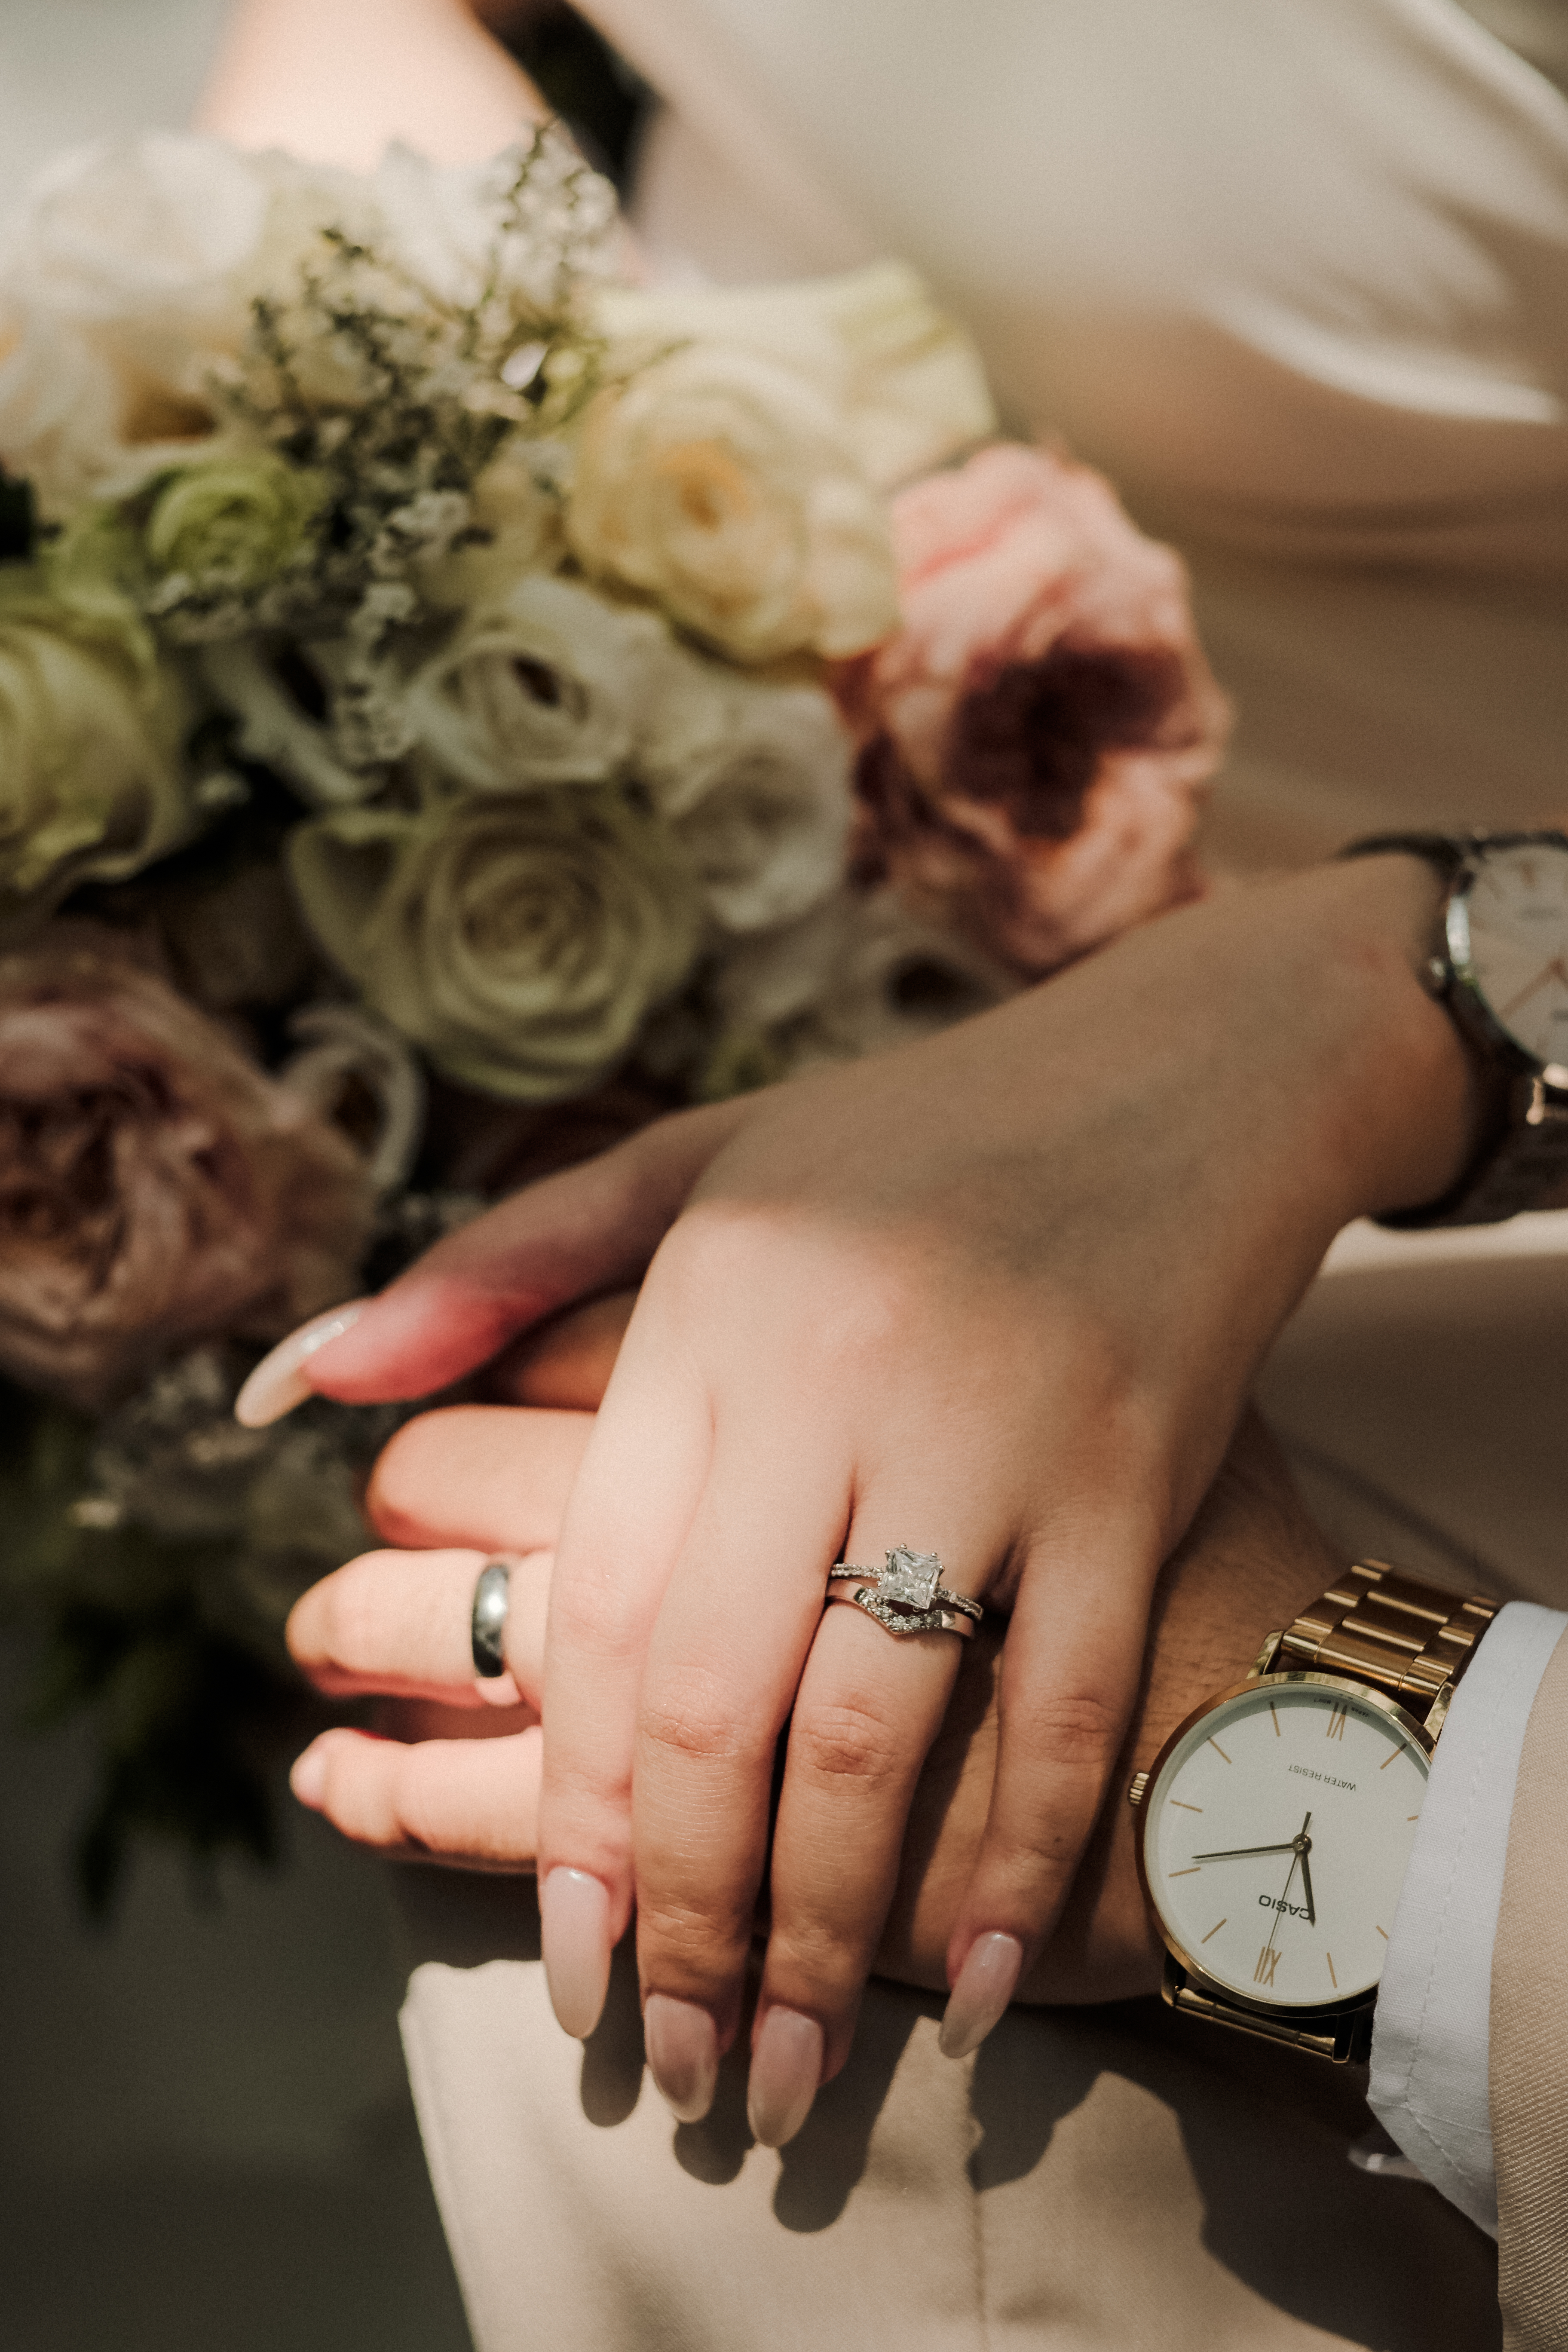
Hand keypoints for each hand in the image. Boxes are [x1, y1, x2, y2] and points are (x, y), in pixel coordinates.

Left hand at [251, 854, 1473, 2142]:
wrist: (1184, 1079)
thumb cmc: (913, 1137)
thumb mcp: (688, 1165)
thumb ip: (486, 1272)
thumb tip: (294, 1391)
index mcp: (717, 1311)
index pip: (605, 1606)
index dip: (573, 1802)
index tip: (568, 1950)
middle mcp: (841, 1380)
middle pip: (723, 1700)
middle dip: (680, 1909)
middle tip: (662, 2052)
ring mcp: (1000, 1432)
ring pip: (878, 1733)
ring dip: (817, 1933)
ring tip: (776, 2067)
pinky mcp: (1134, 1475)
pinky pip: (1056, 1708)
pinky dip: (1010, 1867)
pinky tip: (964, 1994)